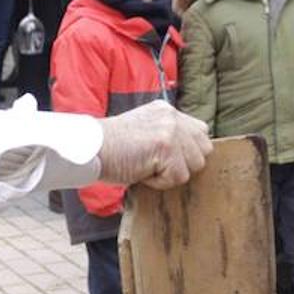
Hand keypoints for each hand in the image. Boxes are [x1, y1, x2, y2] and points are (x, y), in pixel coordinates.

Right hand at [98, 100, 212, 189]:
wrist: (90, 148)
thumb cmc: (109, 148)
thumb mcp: (142, 131)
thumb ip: (166, 136)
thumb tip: (189, 157)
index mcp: (166, 111)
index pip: (200, 132)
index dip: (188, 152)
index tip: (168, 160)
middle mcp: (172, 116)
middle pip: (204, 150)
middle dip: (184, 164)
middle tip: (154, 164)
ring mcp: (170, 130)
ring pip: (194, 165)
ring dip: (171, 174)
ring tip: (146, 166)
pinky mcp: (166, 146)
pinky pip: (178, 177)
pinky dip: (159, 182)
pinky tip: (141, 171)